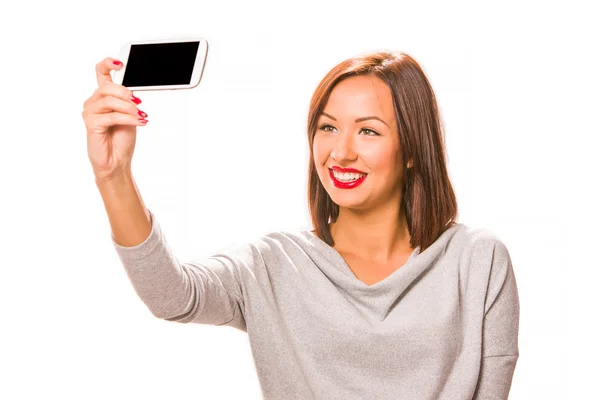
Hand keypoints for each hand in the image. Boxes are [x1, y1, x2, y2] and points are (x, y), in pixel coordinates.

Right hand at [81, 58, 148, 180]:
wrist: (117, 160)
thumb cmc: (121, 138)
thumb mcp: (130, 114)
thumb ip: (129, 101)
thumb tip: (134, 92)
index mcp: (104, 96)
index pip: (101, 72)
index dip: (108, 64)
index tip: (121, 63)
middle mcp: (94, 102)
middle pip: (107, 87)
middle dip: (125, 94)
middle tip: (138, 103)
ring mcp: (90, 112)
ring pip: (109, 101)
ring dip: (129, 108)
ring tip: (140, 116)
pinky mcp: (91, 124)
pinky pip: (111, 116)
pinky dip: (128, 119)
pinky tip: (139, 122)